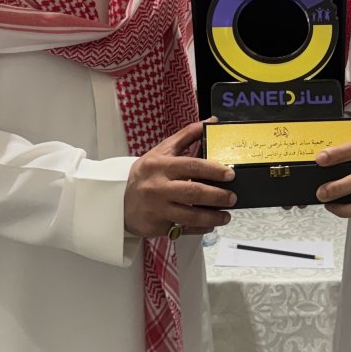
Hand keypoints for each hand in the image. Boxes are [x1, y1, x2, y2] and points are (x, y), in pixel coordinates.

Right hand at [124, 120, 235, 238]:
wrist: (118, 199)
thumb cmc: (147, 173)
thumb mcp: (162, 151)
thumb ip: (186, 136)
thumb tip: (211, 122)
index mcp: (161, 165)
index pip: (191, 165)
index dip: (213, 170)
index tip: (230, 174)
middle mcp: (158, 187)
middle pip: (193, 192)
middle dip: (217, 196)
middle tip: (233, 197)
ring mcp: (157, 208)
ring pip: (190, 215)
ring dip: (212, 217)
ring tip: (226, 216)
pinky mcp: (157, 226)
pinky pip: (183, 229)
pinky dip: (199, 229)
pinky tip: (210, 225)